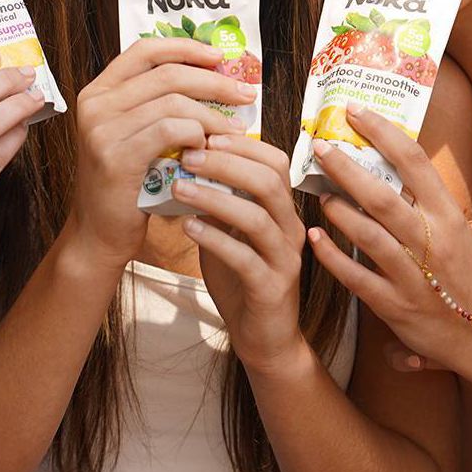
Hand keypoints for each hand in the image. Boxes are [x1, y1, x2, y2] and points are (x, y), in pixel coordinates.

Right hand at [67, 39, 252, 269]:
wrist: (101, 232)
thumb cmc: (129, 183)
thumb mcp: (136, 134)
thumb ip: (159, 105)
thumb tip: (216, 77)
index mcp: (99, 91)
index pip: (145, 50)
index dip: (185, 48)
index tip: (219, 57)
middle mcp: (95, 103)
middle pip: (167, 74)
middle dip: (213, 82)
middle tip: (244, 94)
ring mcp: (101, 129)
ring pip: (173, 102)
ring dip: (212, 115)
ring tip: (233, 131)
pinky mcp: (115, 155)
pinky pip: (170, 130)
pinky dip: (197, 135)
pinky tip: (208, 148)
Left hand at [174, 135, 306, 376]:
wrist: (264, 338)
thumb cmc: (242, 277)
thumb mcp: (228, 231)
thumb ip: (217, 200)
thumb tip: (183, 161)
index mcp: (283, 208)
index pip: (274, 160)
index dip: (242, 144)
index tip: (204, 134)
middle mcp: (290, 228)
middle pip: (268, 181)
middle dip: (227, 163)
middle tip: (187, 155)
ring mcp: (284, 258)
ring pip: (257, 217)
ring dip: (216, 198)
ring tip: (180, 188)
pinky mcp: (271, 288)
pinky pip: (245, 258)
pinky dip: (215, 239)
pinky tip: (188, 228)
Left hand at [305, 104, 471, 385]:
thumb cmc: (467, 275)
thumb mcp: (456, 230)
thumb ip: (425, 200)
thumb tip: (389, 161)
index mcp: (449, 216)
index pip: (414, 161)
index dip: (382, 132)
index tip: (354, 110)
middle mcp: (432, 242)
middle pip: (383, 197)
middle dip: (347, 168)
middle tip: (319, 146)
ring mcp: (414, 277)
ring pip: (369, 236)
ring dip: (338, 212)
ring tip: (318, 193)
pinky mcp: (396, 307)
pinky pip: (356, 278)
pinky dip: (332, 256)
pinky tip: (312, 238)